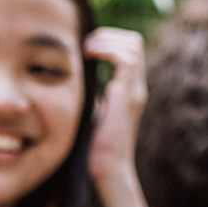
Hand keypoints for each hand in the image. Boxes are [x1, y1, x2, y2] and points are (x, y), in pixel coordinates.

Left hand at [83, 27, 146, 177]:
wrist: (107, 170)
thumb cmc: (93, 148)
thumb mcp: (90, 112)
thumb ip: (89, 95)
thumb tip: (71, 80)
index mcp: (128, 89)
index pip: (129, 49)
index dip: (108, 40)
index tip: (83, 49)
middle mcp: (135, 87)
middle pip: (134, 41)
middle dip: (107, 35)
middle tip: (84, 45)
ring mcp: (134, 90)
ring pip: (132, 45)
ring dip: (106, 40)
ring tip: (85, 49)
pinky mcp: (127, 96)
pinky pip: (125, 59)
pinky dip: (107, 50)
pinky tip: (87, 55)